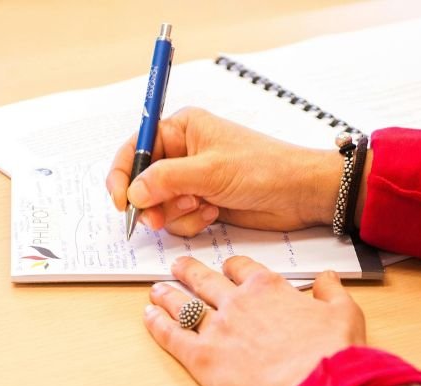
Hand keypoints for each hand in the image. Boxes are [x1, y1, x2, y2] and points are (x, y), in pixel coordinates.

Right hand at [106, 107, 342, 236]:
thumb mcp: (210, 171)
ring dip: (175, 214)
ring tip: (201, 208)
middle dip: (151, 203)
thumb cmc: (263, 169)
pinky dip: (190, 222)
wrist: (299, 194)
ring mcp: (191, 180)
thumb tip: (133, 192)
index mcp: (181, 129)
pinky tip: (213, 214)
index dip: (122, 175)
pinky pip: (177, 219)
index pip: (135, 148)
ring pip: (159, 205)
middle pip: (143, 182)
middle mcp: (182, 153)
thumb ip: (166, 180)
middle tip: (158, 219)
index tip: (122, 201)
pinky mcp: (201, 202)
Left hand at [144, 256, 365, 385]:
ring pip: (183, 304)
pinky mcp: (202, 358)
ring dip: (167, 295)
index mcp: (269, 289)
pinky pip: (171, 335)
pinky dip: (157, 324)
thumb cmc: (333, 355)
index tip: (226, 268)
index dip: (232, 268)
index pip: (242, 269)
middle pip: (205, 280)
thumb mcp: (345, 313)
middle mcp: (238, 302)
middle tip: (178, 266)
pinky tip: (149, 317)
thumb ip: (332, 291)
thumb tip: (328, 277)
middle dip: (189, 271)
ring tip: (156, 290)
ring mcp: (217, 329)